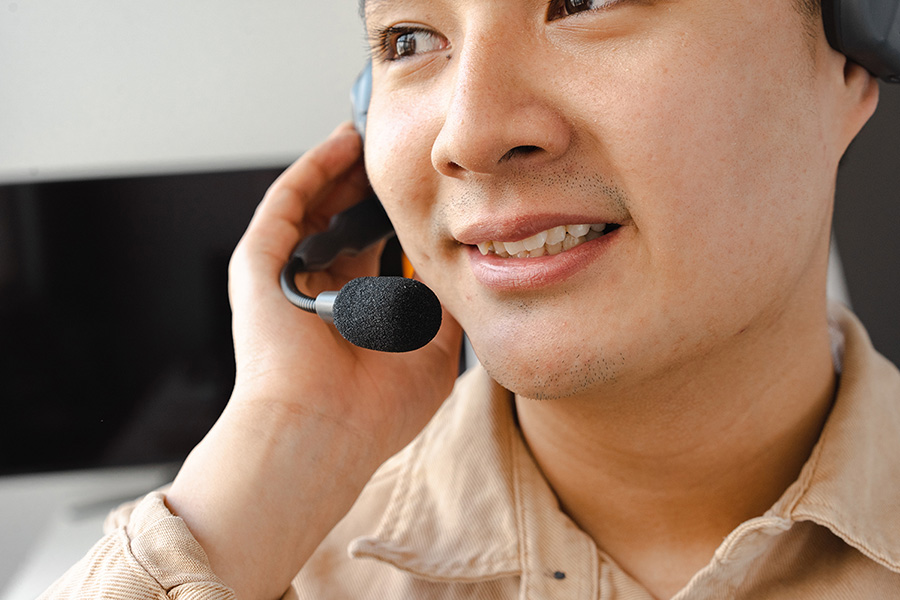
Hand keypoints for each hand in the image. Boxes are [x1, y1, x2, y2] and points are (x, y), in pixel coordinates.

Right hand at [166, 123, 462, 598]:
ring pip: (314, 203)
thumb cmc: (373, 413)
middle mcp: (316, 288)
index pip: (371, 248)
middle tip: (404, 150)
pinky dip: (314, 168)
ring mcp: (285, 274)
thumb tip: (469, 278)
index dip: (394, 215)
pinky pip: (286, 201)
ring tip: (378, 133)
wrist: (322, 435)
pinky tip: (344, 142)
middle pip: (342, 218)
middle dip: (370, 183)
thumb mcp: (433, 358)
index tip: (426, 187)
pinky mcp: (258, 264)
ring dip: (344, 167)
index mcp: (352, 311)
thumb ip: (447, 314)